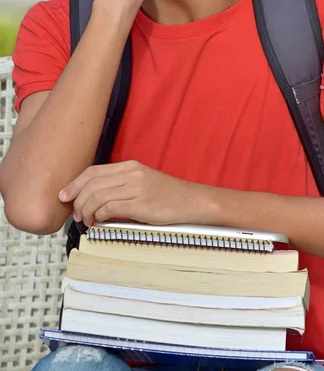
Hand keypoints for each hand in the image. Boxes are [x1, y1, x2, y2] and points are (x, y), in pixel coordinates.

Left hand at [59, 161, 217, 227]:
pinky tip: (99, 222)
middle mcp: (132, 174)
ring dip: (86, 211)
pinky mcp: (141, 204)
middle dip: (77, 201)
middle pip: (92, 184)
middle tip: (76, 215)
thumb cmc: (168, 196)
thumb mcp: (143, 182)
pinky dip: (98, 216)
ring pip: (97, 196)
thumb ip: (121, 186)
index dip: (74, 183)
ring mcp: (137, 188)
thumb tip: (95, 199)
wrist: (192, 202)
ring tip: (87, 221)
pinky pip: (109, 207)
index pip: (93, 171)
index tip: (64, 195)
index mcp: (130, 166)